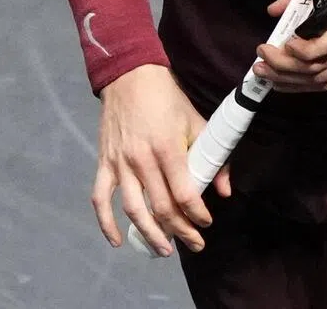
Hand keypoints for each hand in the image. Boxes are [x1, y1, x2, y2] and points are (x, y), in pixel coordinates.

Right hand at [93, 64, 231, 256]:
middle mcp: (142, 159)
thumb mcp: (196, 121)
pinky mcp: (104, 162)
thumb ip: (213, 156)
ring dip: (150, 234)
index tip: (206, 223)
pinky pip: (101, 199)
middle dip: (180, 231)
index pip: (184, 194)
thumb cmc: (167, 98)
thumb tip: (225, 191)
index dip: (197, 214)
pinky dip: (106, 223)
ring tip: (165, 250)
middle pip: (161, 208)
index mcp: (168, 148)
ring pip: (134, 209)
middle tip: (195, 243)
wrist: (130, 76)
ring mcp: (120, 162)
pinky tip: (118, 241)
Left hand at [253, 0, 326, 91]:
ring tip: (266, 77)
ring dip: (289, 82)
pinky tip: (291, 84)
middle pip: (312, 71)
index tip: (272, 44)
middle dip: (281, 70)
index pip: (314, 50)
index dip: (291, 53)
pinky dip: (307, 87)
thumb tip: (276, 8)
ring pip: (319, 83)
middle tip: (259, 64)